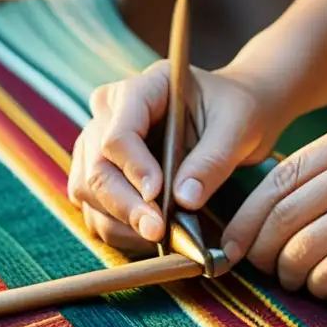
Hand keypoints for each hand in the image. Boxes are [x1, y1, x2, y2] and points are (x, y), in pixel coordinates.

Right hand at [69, 62, 286, 252]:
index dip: (134, 168)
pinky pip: (96, 208)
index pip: (119, 133)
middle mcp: (110, 112)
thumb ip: (211, 160)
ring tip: (160, 237)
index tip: (158, 195)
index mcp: (143, 88)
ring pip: (88, 190)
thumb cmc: (235, 112)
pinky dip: (119, 229)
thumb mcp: (237, 127)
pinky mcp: (102, 173)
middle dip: (125, 204)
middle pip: (97, 165)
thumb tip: (184, 199)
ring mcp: (99, 143)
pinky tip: (151, 238)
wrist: (231, 118)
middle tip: (157, 231)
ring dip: (120, 221)